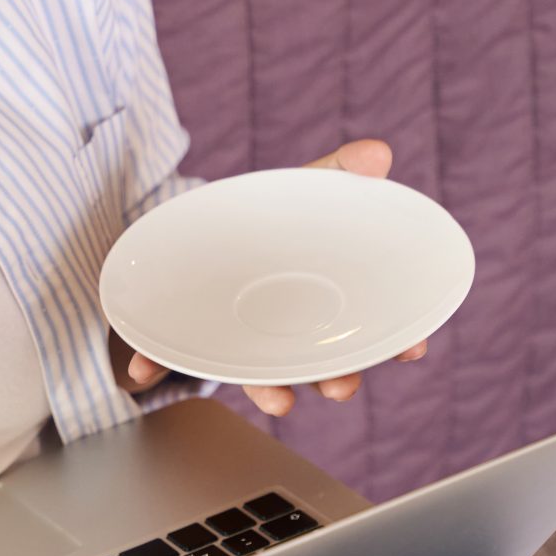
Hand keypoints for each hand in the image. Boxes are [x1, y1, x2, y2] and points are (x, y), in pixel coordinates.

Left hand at [123, 138, 430, 416]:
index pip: (363, 330)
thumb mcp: (299, 193)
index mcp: (316, 306)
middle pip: (315, 366)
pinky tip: (142, 373)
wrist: (187, 238)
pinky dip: (151, 365)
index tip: (413, 348)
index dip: (392, 342)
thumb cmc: (261, 225)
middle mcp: (280, 336)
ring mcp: (231, 344)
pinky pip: (165, 358)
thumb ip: (337, 174)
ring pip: (253, 376)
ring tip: (279, 401)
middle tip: (344, 386)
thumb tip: (378, 154)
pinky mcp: (178, 341)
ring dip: (266, 391)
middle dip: (332, 380)